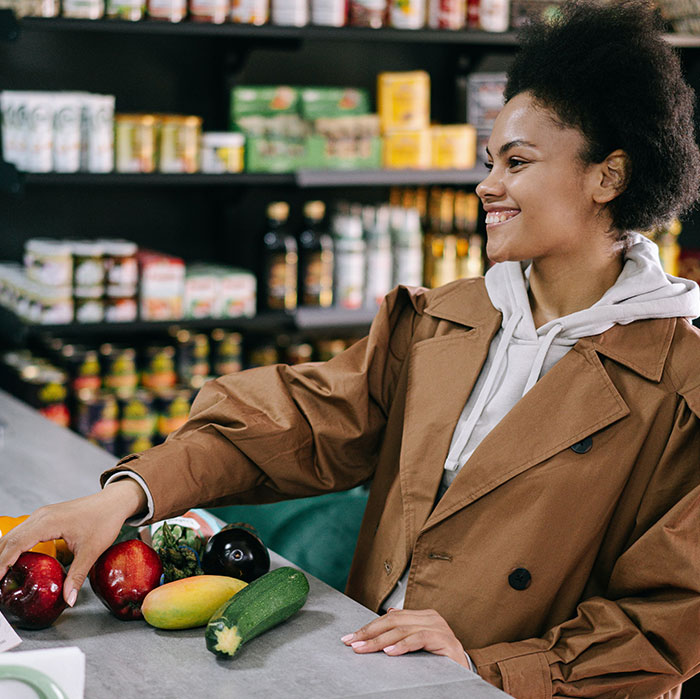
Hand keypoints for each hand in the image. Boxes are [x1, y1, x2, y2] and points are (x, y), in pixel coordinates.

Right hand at [0, 479, 147, 606]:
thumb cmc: (104, 520)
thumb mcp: (91, 550)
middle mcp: (41, 516)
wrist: (114, 502)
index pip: (15, 544)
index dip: (2, 563)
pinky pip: (22, 531)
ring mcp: (42, 515)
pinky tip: (14, 560)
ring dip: (4, 553)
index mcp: (48, 522)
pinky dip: (13, 546)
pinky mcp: (45, 517)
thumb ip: (77, 576)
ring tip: (2, 574)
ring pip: (13, 534)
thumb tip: (68, 599)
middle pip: (8, 539)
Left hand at [341, 608, 470, 668]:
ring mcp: (439, 627)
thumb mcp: (419, 643)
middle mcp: (431, 617)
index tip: (351, 638)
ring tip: (364, 648)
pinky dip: (402, 646)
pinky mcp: (445, 640)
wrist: (467, 675)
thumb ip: (405, 630)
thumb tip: (388, 615)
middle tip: (352, 642)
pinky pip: (419, 639)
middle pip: (394, 621)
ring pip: (403, 629)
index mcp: (424, 616)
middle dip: (370, 632)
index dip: (370, 627)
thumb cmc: (441, 661)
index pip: (391, 618)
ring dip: (379, 640)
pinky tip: (389, 652)